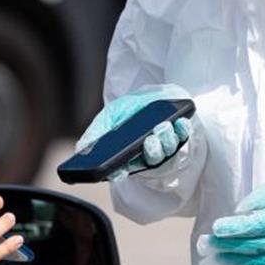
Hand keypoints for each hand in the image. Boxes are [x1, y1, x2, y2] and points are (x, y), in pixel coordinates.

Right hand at [76, 84, 193, 178]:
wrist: (155, 94)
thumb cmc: (131, 108)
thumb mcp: (110, 114)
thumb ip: (97, 130)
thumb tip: (80, 148)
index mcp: (128, 155)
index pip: (122, 168)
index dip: (120, 171)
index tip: (119, 170)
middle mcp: (147, 155)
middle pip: (149, 160)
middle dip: (151, 151)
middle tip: (149, 141)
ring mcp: (166, 148)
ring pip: (167, 151)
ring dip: (166, 140)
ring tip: (163, 127)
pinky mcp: (181, 138)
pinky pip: (184, 139)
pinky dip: (182, 131)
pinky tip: (180, 123)